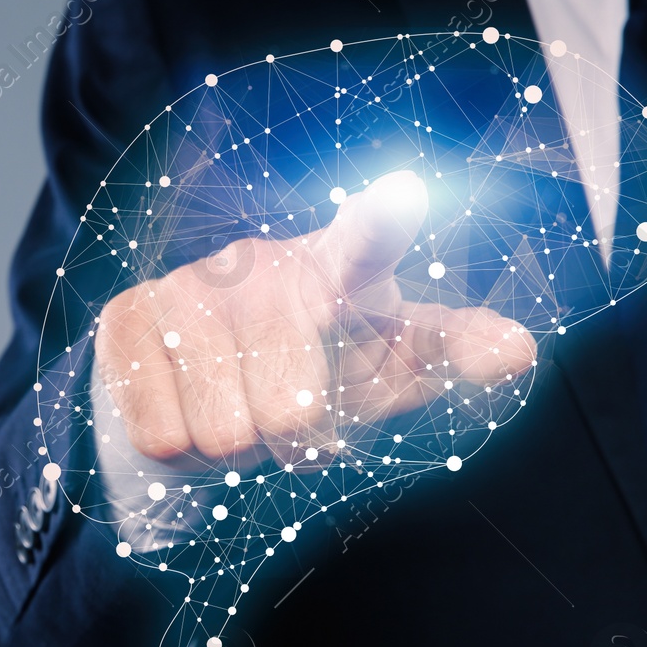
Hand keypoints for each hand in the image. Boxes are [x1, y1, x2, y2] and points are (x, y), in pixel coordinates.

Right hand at [94, 170, 536, 464]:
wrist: (201, 385)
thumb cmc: (316, 371)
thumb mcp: (389, 367)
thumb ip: (450, 355)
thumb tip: (520, 352)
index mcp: (339, 272)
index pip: (367, 246)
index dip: (382, 222)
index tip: (402, 195)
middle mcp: (261, 265)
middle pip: (290, 413)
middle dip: (291, 445)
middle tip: (283, 420)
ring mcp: (188, 286)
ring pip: (223, 434)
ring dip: (232, 451)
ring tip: (233, 412)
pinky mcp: (126, 317)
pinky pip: (163, 436)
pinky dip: (180, 449)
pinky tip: (187, 413)